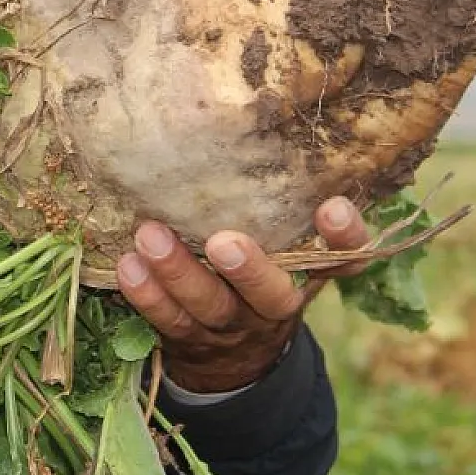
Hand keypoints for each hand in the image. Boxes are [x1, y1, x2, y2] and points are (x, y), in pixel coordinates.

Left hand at [114, 196, 371, 393]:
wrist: (236, 357)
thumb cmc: (257, 270)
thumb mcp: (282, 242)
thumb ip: (279, 202)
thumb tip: (253, 117)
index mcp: (308, 272)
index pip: (346, 257)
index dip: (345, 237)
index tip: (332, 206)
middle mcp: (277, 303)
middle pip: (273, 294)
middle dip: (250, 270)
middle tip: (223, 242)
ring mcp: (234, 325)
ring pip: (211, 306)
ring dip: (179, 273)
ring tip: (150, 237)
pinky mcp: (192, 338)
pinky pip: (170, 321)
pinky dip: (148, 295)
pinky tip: (129, 267)